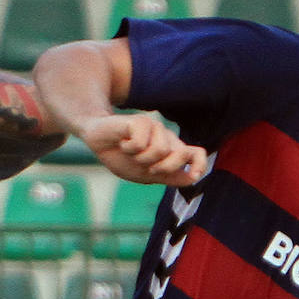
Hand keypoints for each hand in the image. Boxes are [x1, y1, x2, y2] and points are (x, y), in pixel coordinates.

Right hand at [79, 114, 207, 185]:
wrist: (98, 141)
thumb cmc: (122, 158)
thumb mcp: (146, 175)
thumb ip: (169, 177)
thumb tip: (193, 178)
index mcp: (171, 152)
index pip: (196, 154)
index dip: (199, 164)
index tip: (195, 175)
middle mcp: (167, 138)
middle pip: (180, 155)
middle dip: (162, 167)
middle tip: (146, 167)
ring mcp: (155, 128)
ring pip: (160, 151)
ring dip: (140, 158)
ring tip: (130, 152)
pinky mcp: (141, 121)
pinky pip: (141, 143)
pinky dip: (128, 148)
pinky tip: (122, 142)